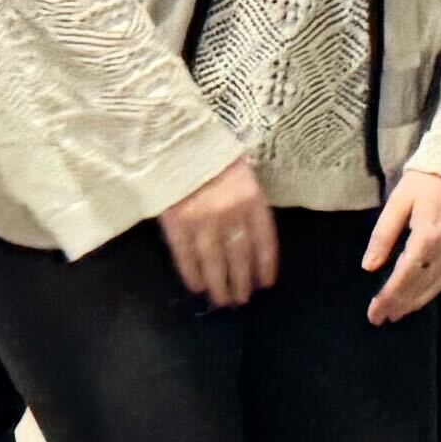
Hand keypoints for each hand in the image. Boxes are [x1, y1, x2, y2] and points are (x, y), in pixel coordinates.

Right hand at [156, 160, 276, 306]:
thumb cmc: (211, 154)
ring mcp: (202, 221)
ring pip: (215, 262)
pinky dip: (192, 274)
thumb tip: (251, 236)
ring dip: (220, 284)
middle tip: (242, 300)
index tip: (266, 283)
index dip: (266, 264)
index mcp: (251, 198)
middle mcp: (230, 214)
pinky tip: (197, 286)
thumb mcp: (241, 171)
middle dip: (242, 281)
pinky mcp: (177, 225)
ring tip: (223, 300)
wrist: (174, 140)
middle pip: (240, 256)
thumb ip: (247, 201)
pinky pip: (186, 257)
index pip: (264, 240)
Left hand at [361, 167, 440, 322]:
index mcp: (428, 237)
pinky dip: (431, 291)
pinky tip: (420, 297)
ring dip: (415, 302)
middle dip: (399, 304)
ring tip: (396, 314)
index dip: (388, 297)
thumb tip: (369, 266)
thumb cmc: (429, 179)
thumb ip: (384, 235)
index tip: (373, 312)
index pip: (404, 276)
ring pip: (436, 286)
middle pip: (420, 286)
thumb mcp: (399, 200)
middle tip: (380, 319)